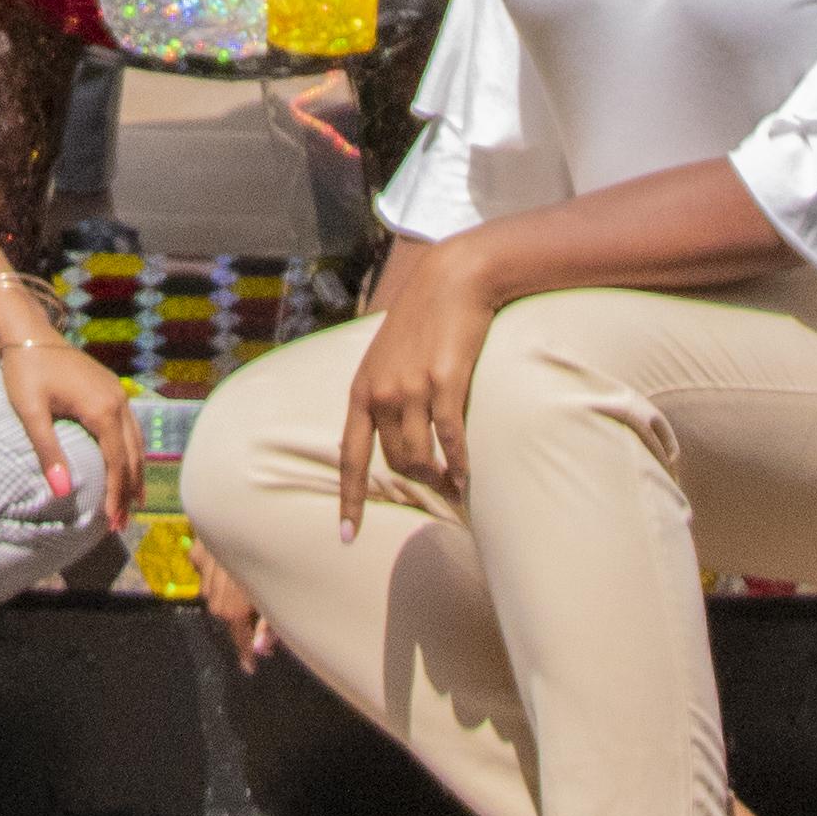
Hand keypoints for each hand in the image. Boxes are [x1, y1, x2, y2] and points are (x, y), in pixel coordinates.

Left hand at [0, 337, 142, 529]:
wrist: (29, 331)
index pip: (117, 462)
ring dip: (135, 473)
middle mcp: (118, 401)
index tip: (112, 521)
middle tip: (122, 523)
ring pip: (136, 441)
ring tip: (132, 503)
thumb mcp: (31, 412)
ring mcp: (118, 392)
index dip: (116, 494)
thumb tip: (62, 493)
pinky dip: (132, 452)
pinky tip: (127, 464)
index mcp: (102, 409)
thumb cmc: (25, 370)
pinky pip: (131, 427)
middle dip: (129, 491)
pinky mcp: (112, 388)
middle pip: (132, 455)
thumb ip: (48, 452)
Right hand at [192, 541, 281, 670]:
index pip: (239, 637)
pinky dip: (212, 569)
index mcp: (235, 607)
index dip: (245, 653)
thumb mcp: (279, 592)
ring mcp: (204, 570)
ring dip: (224, 592)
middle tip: (255, 614)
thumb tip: (261, 649)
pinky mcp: (199, 549)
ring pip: (210, 591)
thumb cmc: (276, 552)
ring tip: (243, 582)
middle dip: (237, 618)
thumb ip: (269, 625)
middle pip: (223, 613)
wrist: (254, 511)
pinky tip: (225, 560)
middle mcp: (215, 592)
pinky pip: (203, 566)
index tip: (250, 667)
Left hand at [334, 236, 496, 536]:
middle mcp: (381, 393)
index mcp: (362, 390)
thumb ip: (383, 392)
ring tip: (456, 484)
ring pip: (421, 458)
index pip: (350, 457)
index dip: (349, 500)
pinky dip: (460, 464)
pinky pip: (451, 440)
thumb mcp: (387, 356)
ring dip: (439, 478)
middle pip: (395, 463)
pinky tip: (468, 475)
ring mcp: (411, 388)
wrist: (453, 278)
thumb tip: (388, 433)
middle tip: (441, 489)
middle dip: (418, 481)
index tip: (348, 537)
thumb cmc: (423, 318)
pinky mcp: (445, 383)